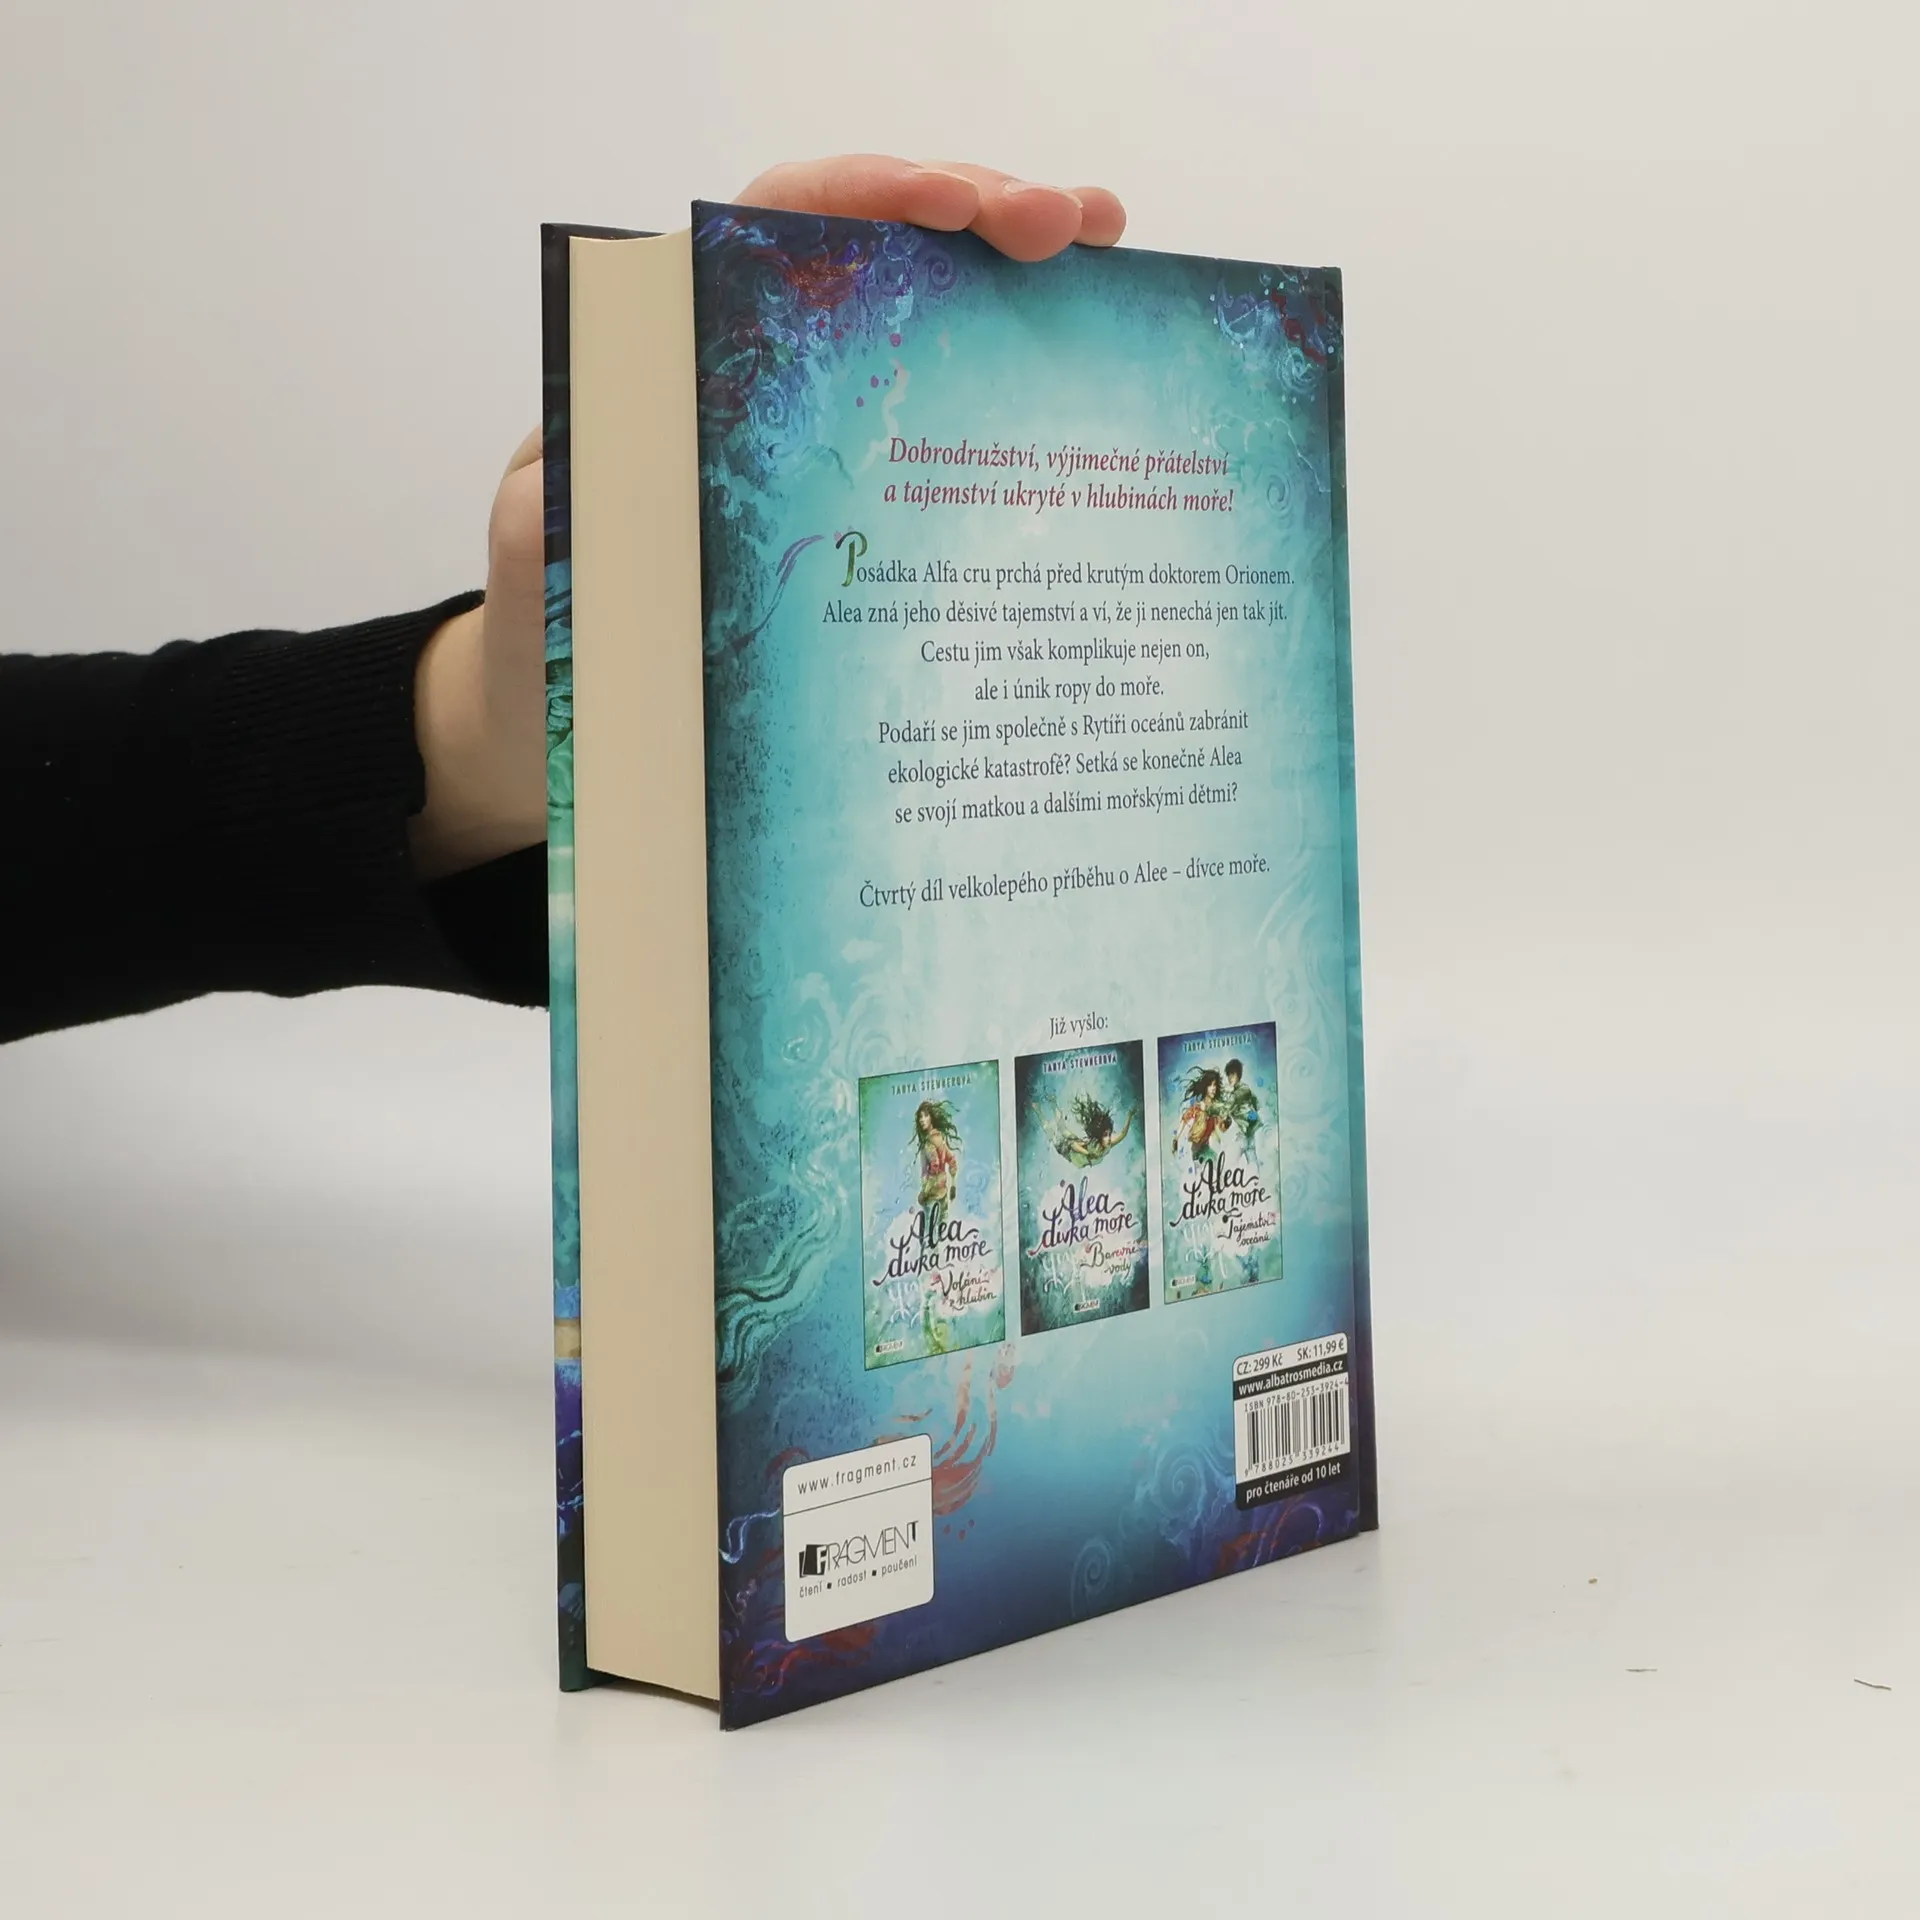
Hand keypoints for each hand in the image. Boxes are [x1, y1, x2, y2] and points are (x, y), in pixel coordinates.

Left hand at [408, 155, 1126, 879]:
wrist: (563, 731)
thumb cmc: (545, 643)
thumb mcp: (539, 561)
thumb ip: (563, 496)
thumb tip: (632, 449)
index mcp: (675, 355)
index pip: (778, 223)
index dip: (872, 193)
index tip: (958, 206)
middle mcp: (756, 374)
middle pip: (878, 248)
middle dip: (981, 212)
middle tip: (1078, 224)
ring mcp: (815, 436)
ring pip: (928, 320)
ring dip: (1021, 281)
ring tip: (1114, 254)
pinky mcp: (854, 506)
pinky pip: (943, 426)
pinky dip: (1019, 385)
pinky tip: (1090, 366)